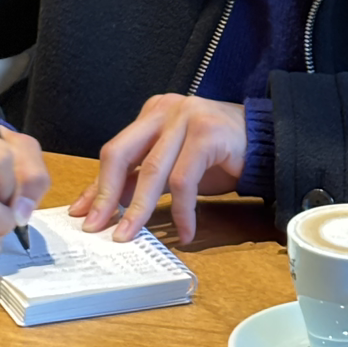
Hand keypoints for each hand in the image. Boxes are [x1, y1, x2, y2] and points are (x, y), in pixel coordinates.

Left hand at [69, 94, 246, 244]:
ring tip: (131, 236)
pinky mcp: (207, 133)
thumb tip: (101, 204)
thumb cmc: (216, 154)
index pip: (115, 151)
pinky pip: (185, 180)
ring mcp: (186, 118)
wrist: (265, 141)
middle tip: (97, 227)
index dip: (96, 185)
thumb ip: (140, 178)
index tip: (82, 213)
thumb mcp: (172, 164)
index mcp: (151, 113)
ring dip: (138, 209)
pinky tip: (185, 232)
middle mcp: (164, 110)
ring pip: (152, 170)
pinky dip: (182, 211)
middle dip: (107, 195)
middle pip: (122, 154)